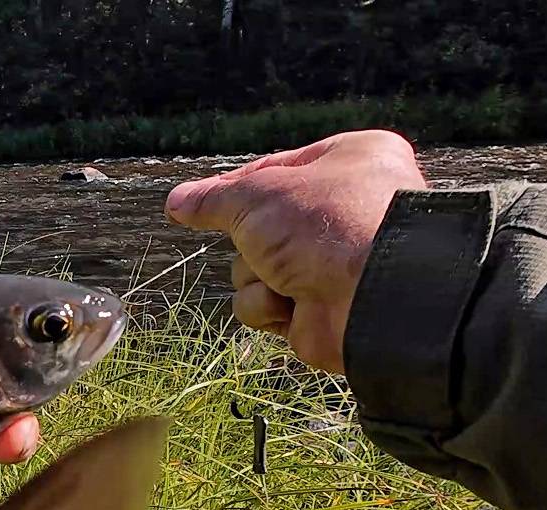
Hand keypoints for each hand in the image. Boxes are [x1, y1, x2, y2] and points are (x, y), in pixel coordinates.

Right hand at [163, 129, 426, 373]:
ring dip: (256, 275)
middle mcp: (345, 212)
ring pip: (254, 268)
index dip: (237, 188)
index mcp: (349, 162)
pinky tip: (290, 304)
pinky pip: (265, 304)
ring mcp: (330, 264)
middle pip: (259, 224)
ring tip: (285, 276)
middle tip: (266, 242)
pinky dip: (267, 305)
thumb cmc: (325, 224)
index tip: (202, 200)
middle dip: (252, 240)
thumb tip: (176, 203)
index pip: (275, 170)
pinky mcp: (316, 310)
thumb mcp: (257, 195)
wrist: (370, 295)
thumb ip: (213, 199)